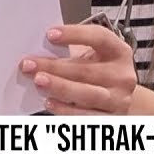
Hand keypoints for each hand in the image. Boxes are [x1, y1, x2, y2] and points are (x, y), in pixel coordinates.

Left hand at [19, 25, 137, 114]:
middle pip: (87, 70)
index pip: (100, 38)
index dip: (75, 34)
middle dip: (55, 67)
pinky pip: (85, 116)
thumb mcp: (93, 54)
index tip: (50, 34)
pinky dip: (65, 110)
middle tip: (30, 64)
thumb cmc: (100, 71)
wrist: (118, 97)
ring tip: (39, 81)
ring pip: (87, 94)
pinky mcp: (111, 119)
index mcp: (119, 52)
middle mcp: (122, 76)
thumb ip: (72, 49)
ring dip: (60, 87)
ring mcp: (119, 100)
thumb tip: (41, 47)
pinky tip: (50, 102)